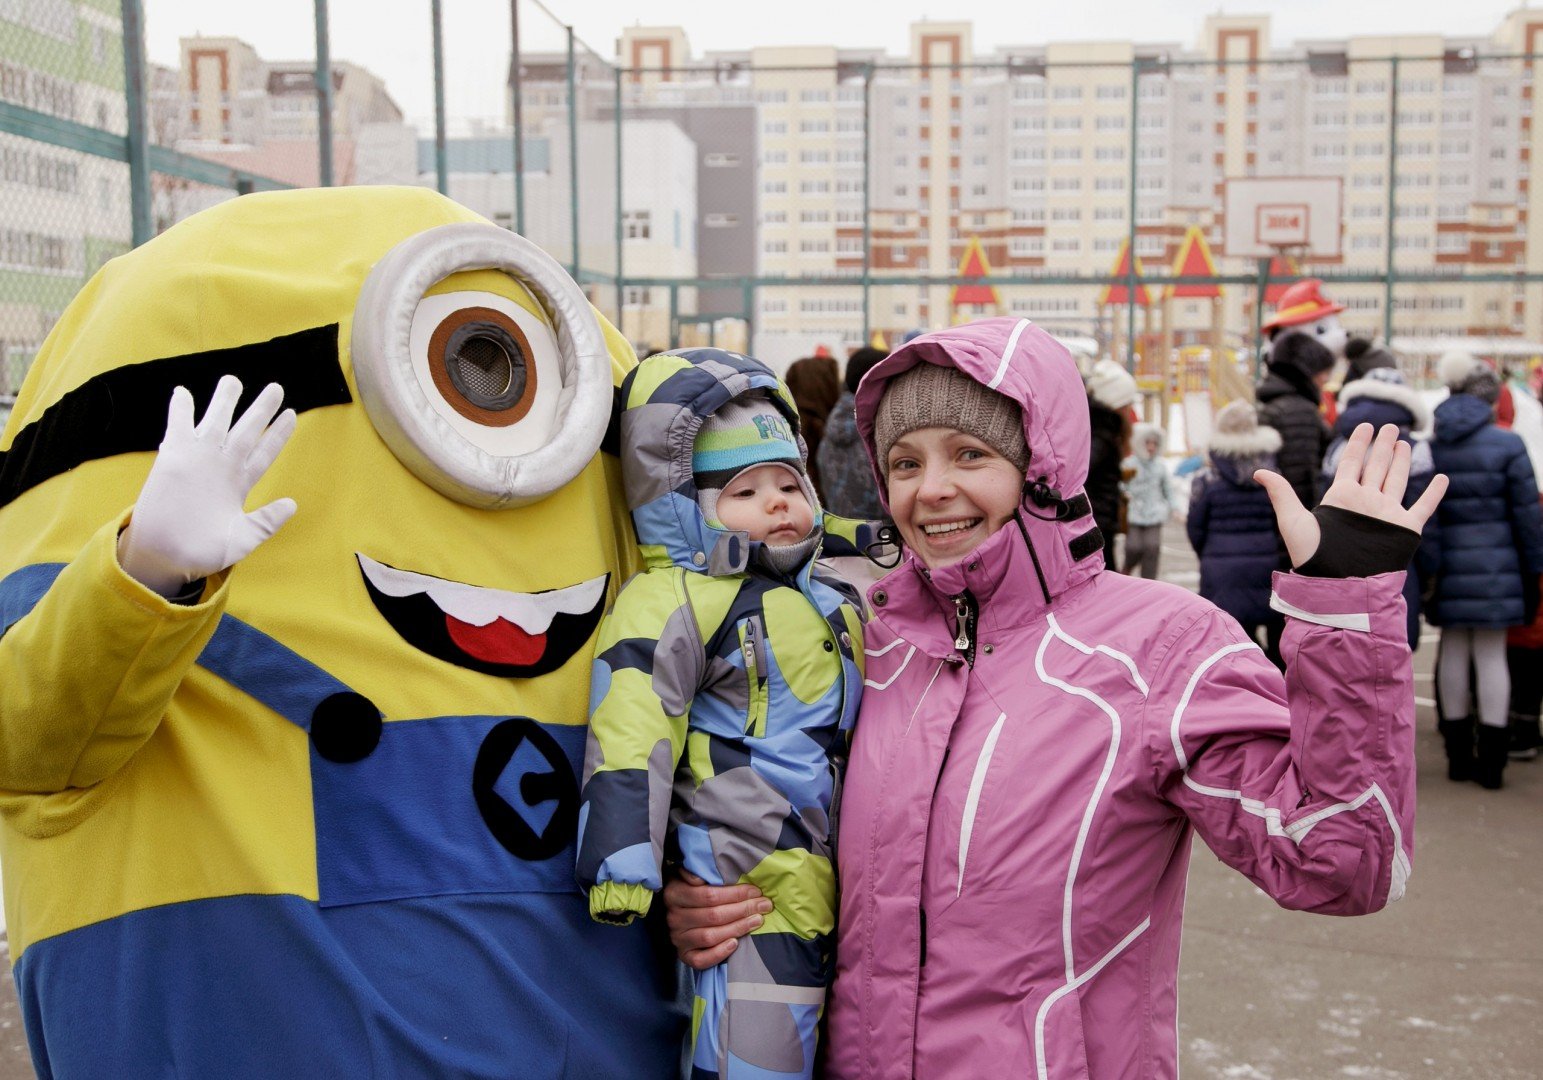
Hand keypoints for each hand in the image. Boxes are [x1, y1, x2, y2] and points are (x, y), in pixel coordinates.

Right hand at [117, 376, 297, 596]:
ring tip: (233, 380)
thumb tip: (292, 504)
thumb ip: (267, 521)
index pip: (264, 452)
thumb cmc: (204, 552)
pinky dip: (180, 411)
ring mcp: (198, 461)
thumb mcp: (243, 539)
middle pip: (245, 431)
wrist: (167, 558)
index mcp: (240, 484)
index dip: (278, 434)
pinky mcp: (172, 460)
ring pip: (215, 423)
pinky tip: (183, 393)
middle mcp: (222, 467)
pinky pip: (178, 429)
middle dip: (260, 409)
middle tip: (276, 387)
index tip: (291, 415)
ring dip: (224, 402)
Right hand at [662, 868, 772, 970]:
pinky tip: (735, 943)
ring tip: (757, 921)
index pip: (708, 895)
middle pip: (713, 915)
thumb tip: (701, 877)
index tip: (756, 891)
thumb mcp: (689, 875)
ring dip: (737, 928)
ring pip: (710, 936)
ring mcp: (678, 938)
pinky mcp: (684, 955)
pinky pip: (701, 960)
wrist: (678, 913)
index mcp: (674, 894)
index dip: (735, 894)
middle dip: (743, 909)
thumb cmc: (692, 891)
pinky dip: (719, 953)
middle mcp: (674, 918)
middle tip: (764, 905)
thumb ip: (697, 872)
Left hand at [1255, 423, 1446, 568]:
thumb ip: (1281, 493)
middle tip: (1390, 425)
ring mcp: (1386, 514)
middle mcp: (1365, 502)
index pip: (1350, 463)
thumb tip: (1258, 472)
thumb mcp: (1292, 520)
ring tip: (1405, 442)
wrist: (1340, 582)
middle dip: (1382, 446)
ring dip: (1402, 462)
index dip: (1357, 444)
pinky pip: (1423, 507)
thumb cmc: (1314, 556)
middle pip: (1376, 466)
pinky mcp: (1404, 528)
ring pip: (1397, 480)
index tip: (1364, 426)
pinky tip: (1442, 478)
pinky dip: (1434, 493)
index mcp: (1341, 497)